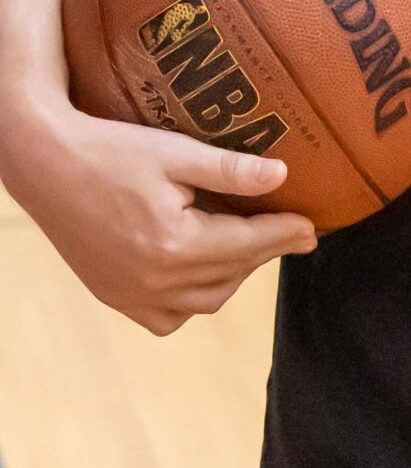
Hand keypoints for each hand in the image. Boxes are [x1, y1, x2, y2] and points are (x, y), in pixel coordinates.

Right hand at [0, 106, 315, 335]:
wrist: (42, 163)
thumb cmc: (108, 149)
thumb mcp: (173, 152)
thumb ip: (229, 170)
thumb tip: (282, 176)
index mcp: (173, 244)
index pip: (248, 245)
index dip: (284, 234)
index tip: (312, 228)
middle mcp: (153, 281)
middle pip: (231, 275)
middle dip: (263, 252)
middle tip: (287, 231)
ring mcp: (130, 295)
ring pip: (205, 302)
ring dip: (233, 276)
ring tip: (248, 246)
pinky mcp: (113, 296)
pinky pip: (168, 317)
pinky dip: (193, 300)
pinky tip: (202, 272)